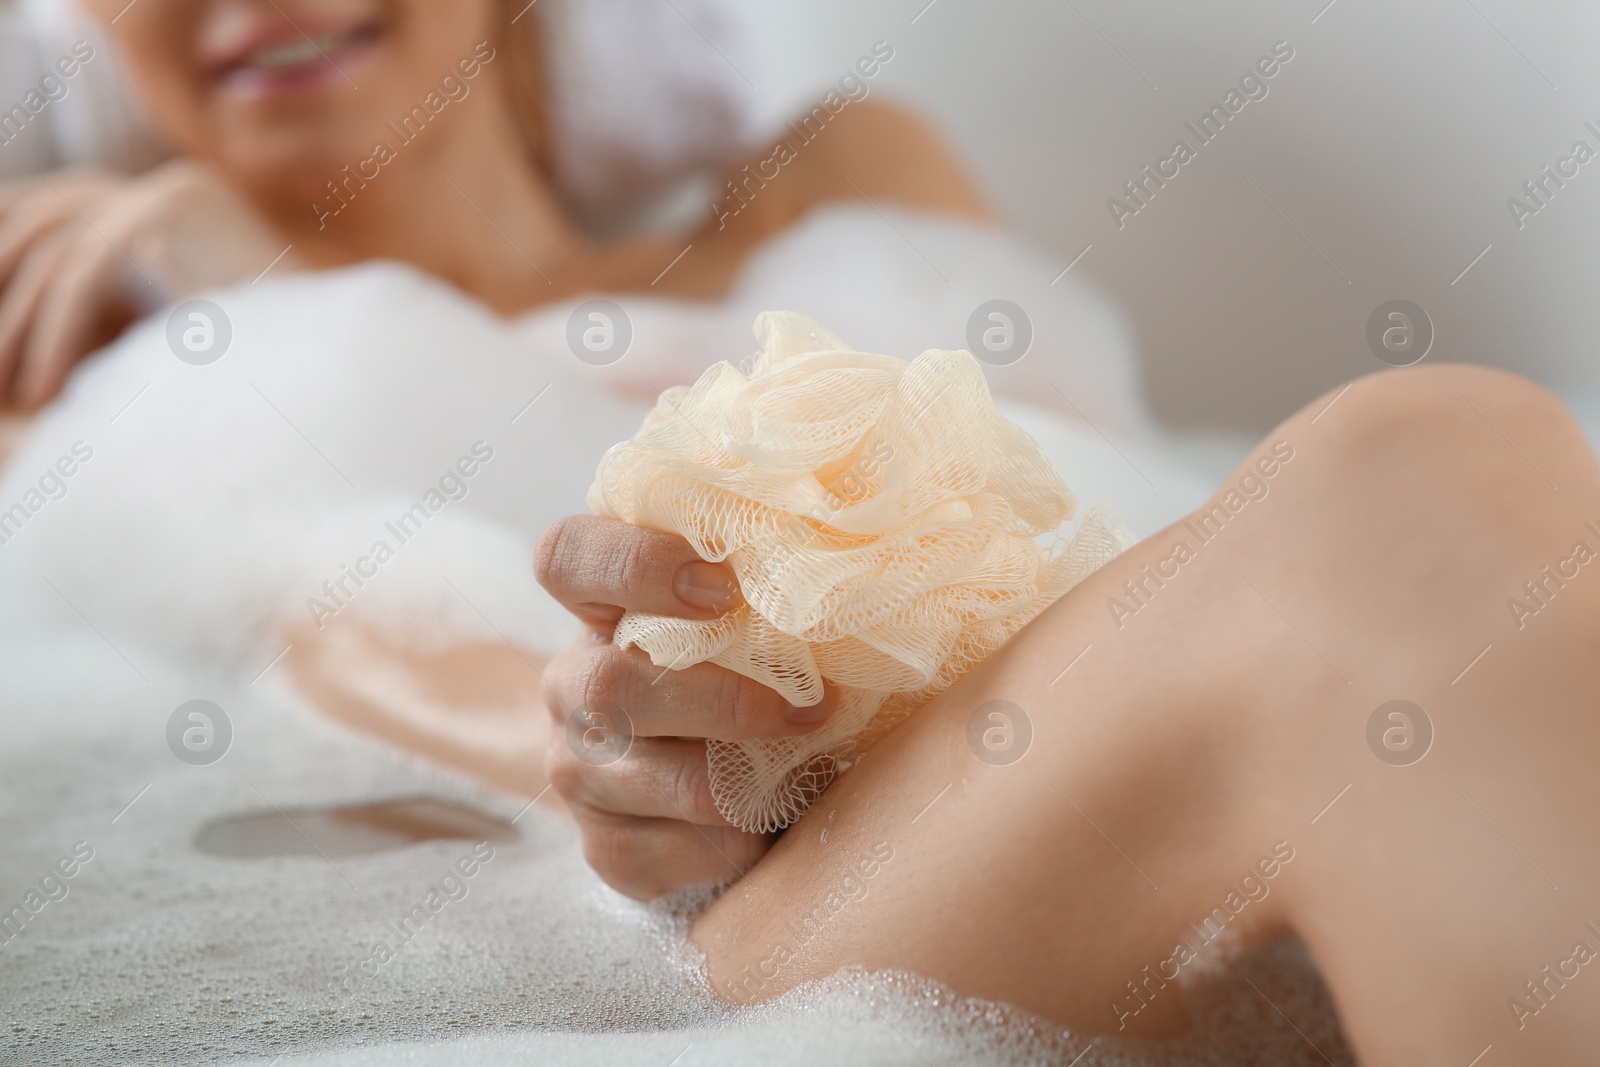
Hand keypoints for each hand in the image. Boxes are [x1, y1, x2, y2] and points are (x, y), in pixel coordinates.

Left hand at [0, 159, 295, 408]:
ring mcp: (166, 192)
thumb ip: (133, 318)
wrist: (347, 365)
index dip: (13, 265)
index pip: (57, 219)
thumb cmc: (280, 375)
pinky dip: (54, 336)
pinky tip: (50, 391)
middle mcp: (167, 188)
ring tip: (15, 395)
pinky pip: (82, 274)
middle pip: (46, 229)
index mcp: (176, 208)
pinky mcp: (166, 214)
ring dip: (22, 329)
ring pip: (57, 254)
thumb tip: (52, 343)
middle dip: (7, 304)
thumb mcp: (187, 338)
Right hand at [535, 515, 833, 899]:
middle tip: (812, 706)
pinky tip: (765, 826)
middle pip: (608, 685)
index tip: (723, 588)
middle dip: (720, 701)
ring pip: (646, 778)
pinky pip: (664, 851)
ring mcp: (578, 770)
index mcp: (601, 605)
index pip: (568, 555)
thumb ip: (772, 585)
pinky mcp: (606, 845)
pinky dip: (731, 842)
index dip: (634, 565)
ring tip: (807, 769)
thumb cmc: (744, 674)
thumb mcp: (745, 619)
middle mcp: (572, 684)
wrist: (706, 782)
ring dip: (738, 779)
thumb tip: (858, 560)